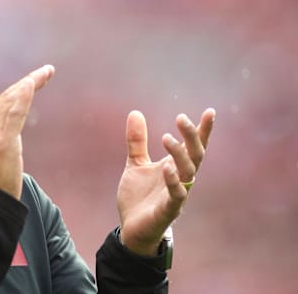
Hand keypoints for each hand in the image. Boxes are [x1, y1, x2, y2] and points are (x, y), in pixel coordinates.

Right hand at [0, 65, 54, 198]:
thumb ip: (2, 138)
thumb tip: (12, 132)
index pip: (2, 101)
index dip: (19, 89)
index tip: (34, 80)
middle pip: (7, 96)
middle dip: (27, 81)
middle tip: (46, 71)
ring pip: (11, 99)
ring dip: (30, 83)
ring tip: (45, 73)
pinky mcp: (1, 140)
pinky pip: (13, 111)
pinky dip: (23, 95)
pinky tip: (32, 84)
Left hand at [117, 108, 215, 255]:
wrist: (131, 229)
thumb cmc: (139, 197)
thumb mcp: (135, 164)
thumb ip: (137, 141)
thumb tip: (135, 112)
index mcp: (175, 166)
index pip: (194, 146)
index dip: (202, 130)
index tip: (209, 111)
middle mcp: (181, 179)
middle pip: (195, 155)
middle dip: (191, 136)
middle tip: (181, 118)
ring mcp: (177, 195)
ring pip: (188, 172)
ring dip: (179, 154)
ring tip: (167, 137)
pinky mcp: (168, 210)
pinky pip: (176, 195)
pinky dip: (173, 181)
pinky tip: (166, 167)